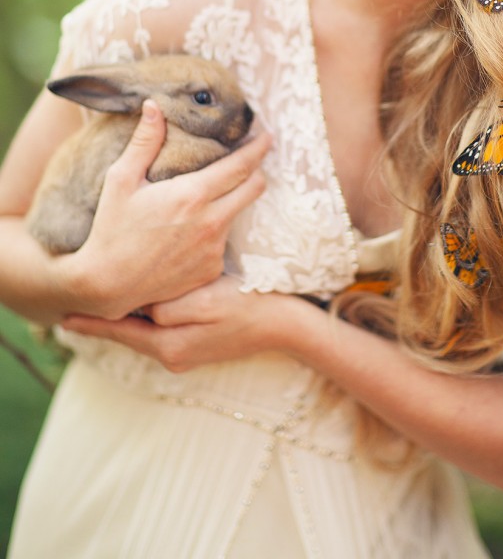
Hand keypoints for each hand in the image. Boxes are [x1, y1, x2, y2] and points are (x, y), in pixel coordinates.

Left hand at [61, 275, 299, 371]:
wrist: (286, 326)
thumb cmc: (249, 305)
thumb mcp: (207, 299)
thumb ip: (169, 305)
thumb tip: (143, 306)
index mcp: (169, 345)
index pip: (119, 332)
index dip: (91, 323)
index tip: (61, 317)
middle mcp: (172, 355)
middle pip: (128, 334)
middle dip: (106, 319)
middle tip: (76, 305)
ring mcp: (185, 354)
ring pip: (145, 332)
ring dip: (128, 317)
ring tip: (105, 303)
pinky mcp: (197, 347)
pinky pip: (163, 332)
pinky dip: (149, 319)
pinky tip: (145, 303)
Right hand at [64, 100, 270, 319]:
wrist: (107, 285)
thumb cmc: (111, 229)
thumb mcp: (121, 180)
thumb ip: (144, 142)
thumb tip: (155, 106)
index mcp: (192, 195)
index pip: (242, 165)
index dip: (259, 148)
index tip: (268, 135)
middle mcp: (211, 222)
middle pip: (255, 187)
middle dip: (257, 171)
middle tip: (249, 161)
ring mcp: (214, 249)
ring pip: (237, 213)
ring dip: (230, 201)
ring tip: (207, 198)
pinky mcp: (211, 270)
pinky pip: (223, 242)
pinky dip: (214, 231)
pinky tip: (190, 232)